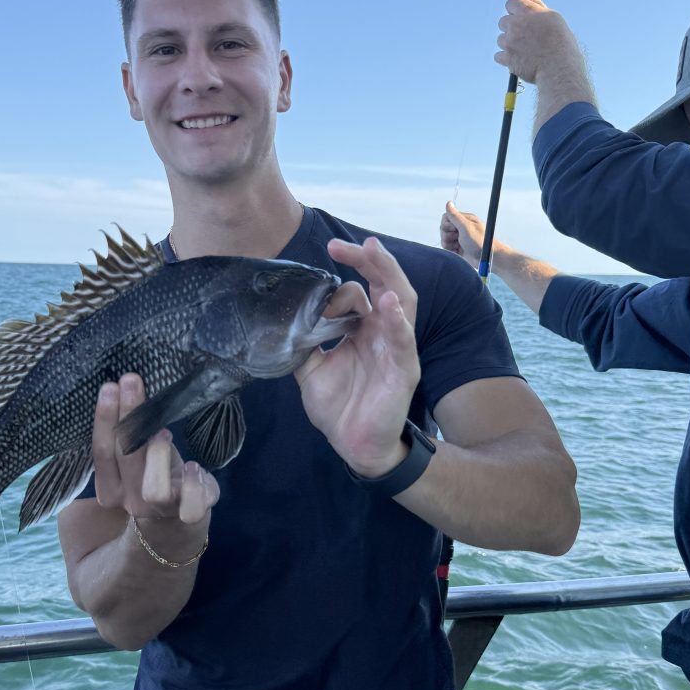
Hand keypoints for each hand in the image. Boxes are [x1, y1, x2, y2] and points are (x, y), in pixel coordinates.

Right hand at [93, 373, 218, 546]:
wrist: (174, 527)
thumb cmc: (152, 481)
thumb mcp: (133, 463)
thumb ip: (126, 439)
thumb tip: (123, 391)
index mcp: (110, 490)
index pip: (102, 453)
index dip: (105, 419)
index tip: (110, 387)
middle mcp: (132, 501)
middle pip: (125, 457)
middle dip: (128, 415)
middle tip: (131, 381)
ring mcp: (161, 510)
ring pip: (153, 488)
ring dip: (157, 453)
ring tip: (163, 429)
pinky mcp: (192, 513)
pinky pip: (192, 505)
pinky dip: (195, 482)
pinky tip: (195, 465)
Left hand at [294, 237, 419, 475]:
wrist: (352, 444)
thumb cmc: (339, 406)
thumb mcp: (310, 368)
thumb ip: (303, 340)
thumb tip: (284, 316)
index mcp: (362, 328)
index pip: (358, 290)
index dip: (338, 279)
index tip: (316, 273)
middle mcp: (382, 331)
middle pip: (383, 283)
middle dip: (367, 259)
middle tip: (341, 245)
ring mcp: (396, 347)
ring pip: (401, 300)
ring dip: (388, 274)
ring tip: (373, 252)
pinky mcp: (404, 369)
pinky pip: (404, 340)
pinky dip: (397, 321)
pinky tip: (386, 304)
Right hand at [441, 201, 503, 270]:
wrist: (486, 259)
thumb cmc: (480, 242)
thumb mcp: (466, 227)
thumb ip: (455, 216)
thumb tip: (448, 202)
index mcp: (464, 219)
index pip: (446, 217)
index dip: (447, 225)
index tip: (455, 230)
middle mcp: (461, 227)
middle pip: (443, 228)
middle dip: (448, 236)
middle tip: (459, 239)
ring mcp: (459, 237)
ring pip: (444, 238)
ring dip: (449, 244)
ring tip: (460, 246)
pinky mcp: (457, 247)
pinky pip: (446, 247)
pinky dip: (451, 250)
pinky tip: (459, 251)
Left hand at [495, 0, 584, 83]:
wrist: (559, 68)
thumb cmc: (560, 42)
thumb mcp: (551, 17)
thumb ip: (536, 3)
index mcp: (528, 11)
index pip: (511, 3)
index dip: (516, 12)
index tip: (523, 19)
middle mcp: (516, 24)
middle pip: (503, 22)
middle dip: (512, 28)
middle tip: (527, 37)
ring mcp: (510, 42)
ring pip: (501, 39)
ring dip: (509, 44)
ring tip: (526, 51)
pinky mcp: (507, 58)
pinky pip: (498, 56)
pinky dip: (507, 59)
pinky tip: (520, 60)